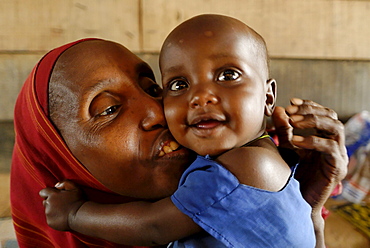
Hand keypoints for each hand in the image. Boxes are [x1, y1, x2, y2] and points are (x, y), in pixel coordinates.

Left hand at [39, 180, 84, 230]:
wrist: (80, 216)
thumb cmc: (78, 201)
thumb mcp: (74, 187)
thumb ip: (64, 183)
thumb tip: (56, 185)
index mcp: (53, 194)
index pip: (43, 192)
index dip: (47, 193)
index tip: (54, 195)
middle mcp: (48, 203)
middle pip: (45, 201)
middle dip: (51, 202)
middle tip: (61, 204)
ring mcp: (48, 213)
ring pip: (48, 210)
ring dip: (53, 210)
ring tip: (63, 211)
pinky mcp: (49, 221)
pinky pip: (50, 218)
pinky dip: (54, 218)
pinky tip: (63, 217)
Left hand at [272, 98, 347, 212]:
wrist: (296, 199)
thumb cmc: (292, 173)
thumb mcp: (286, 147)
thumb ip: (284, 129)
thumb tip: (278, 109)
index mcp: (324, 137)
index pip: (323, 113)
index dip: (309, 105)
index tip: (291, 101)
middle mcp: (335, 144)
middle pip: (331, 117)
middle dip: (310, 110)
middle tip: (290, 111)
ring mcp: (339, 155)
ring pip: (336, 128)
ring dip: (313, 121)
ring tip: (294, 122)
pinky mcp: (337, 167)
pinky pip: (330, 148)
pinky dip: (312, 141)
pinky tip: (295, 141)